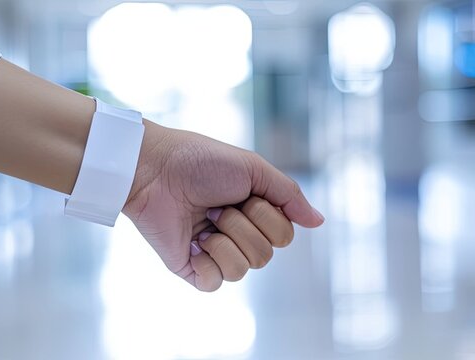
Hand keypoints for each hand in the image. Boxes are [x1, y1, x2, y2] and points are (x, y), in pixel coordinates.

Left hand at [123, 124, 324, 290]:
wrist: (155, 168)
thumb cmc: (200, 161)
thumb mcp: (255, 169)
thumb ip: (289, 196)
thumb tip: (319, 222)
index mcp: (254, 214)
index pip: (284, 236)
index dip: (267, 217)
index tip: (242, 194)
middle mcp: (237, 235)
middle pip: (266, 255)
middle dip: (244, 225)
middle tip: (217, 206)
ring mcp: (214, 253)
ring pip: (245, 269)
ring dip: (225, 240)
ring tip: (204, 221)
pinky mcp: (191, 268)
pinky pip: (216, 283)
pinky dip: (208, 262)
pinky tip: (194, 243)